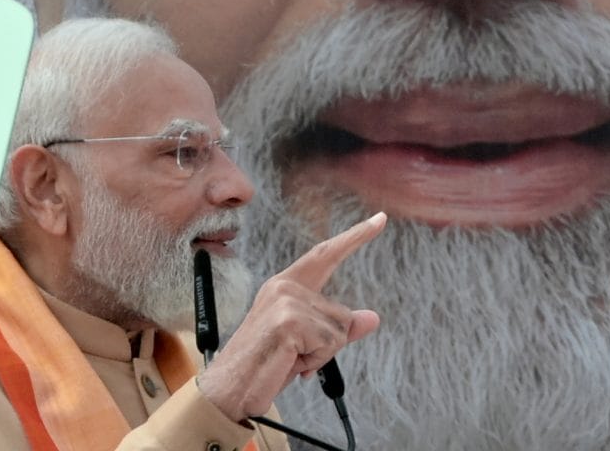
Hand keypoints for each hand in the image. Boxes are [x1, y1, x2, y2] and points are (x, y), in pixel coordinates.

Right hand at [197, 212, 386, 422]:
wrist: (230, 390)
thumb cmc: (263, 367)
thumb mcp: (307, 344)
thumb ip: (339, 328)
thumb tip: (373, 317)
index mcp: (284, 286)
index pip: (325, 255)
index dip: (355, 237)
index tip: (380, 219)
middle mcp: (284, 287)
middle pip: (339, 313)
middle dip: (329, 343)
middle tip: (294, 357)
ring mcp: (287, 301)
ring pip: (338, 330)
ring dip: (321, 355)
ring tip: (290, 360)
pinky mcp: (290, 321)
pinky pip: (330, 344)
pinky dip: (316, 361)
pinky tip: (290, 363)